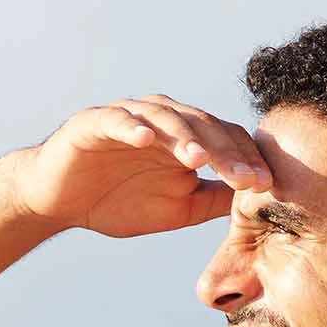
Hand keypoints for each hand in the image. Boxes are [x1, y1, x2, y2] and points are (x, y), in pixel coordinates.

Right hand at [9, 94, 273, 237]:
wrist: (61, 201)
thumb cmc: (120, 201)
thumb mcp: (178, 209)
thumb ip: (213, 201)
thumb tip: (254, 203)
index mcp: (185, 139)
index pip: (224, 140)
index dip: (245, 161)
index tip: (266, 186)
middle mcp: (162, 121)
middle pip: (202, 126)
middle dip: (225, 152)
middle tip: (245, 177)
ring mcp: (128, 117)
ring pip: (164, 119)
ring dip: (184, 136)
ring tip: (200, 158)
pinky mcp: (94, 122)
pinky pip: (115, 120)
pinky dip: (131, 126)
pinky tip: (145, 139)